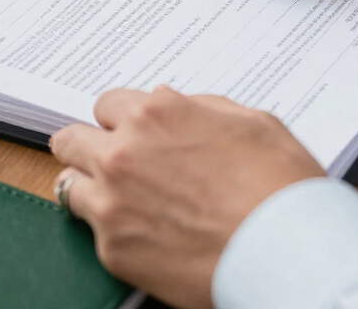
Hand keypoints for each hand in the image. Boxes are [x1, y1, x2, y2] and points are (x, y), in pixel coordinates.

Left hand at [50, 86, 322, 308]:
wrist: (289, 254)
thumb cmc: (281, 188)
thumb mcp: (250, 122)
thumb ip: (200, 109)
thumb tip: (178, 109)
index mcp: (155, 114)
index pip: (107, 104)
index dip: (123, 121)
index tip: (131, 135)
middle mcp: (123, 153)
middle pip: (71, 140)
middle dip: (89, 148)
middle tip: (109, 163)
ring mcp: (112, 202)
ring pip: (68, 184)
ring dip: (88, 188)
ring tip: (116, 201)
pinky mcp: (112, 248)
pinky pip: (92, 231)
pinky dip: (113, 232)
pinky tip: (143, 235)